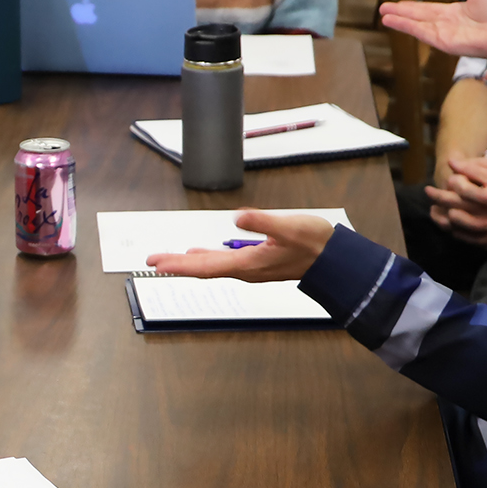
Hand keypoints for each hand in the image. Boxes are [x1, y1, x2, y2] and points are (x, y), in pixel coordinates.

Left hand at [146, 209, 335, 282]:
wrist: (336, 261)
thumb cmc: (315, 244)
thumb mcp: (290, 227)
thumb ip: (264, 223)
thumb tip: (239, 217)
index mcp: (248, 264)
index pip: (204, 267)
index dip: (178, 265)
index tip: (155, 264)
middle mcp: (246, 270)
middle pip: (203, 269)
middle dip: (176, 265)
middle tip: (151, 261)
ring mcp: (251, 268)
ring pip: (212, 267)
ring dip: (188, 263)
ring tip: (168, 260)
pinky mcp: (258, 263)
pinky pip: (223, 263)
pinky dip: (206, 259)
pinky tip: (200, 254)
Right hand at [380, 0, 486, 63]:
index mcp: (454, 12)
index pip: (428, 9)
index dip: (413, 6)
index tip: (399, 4)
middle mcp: (445, 24)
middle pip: (417, 17)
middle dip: (400, 12)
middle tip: (383, 9)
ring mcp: (443, 34)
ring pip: (415, 25)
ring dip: (399, 20)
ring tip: (383, 15)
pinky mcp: (442, 42)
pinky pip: (420, 32)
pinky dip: (405, 27)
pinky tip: (393, 22)